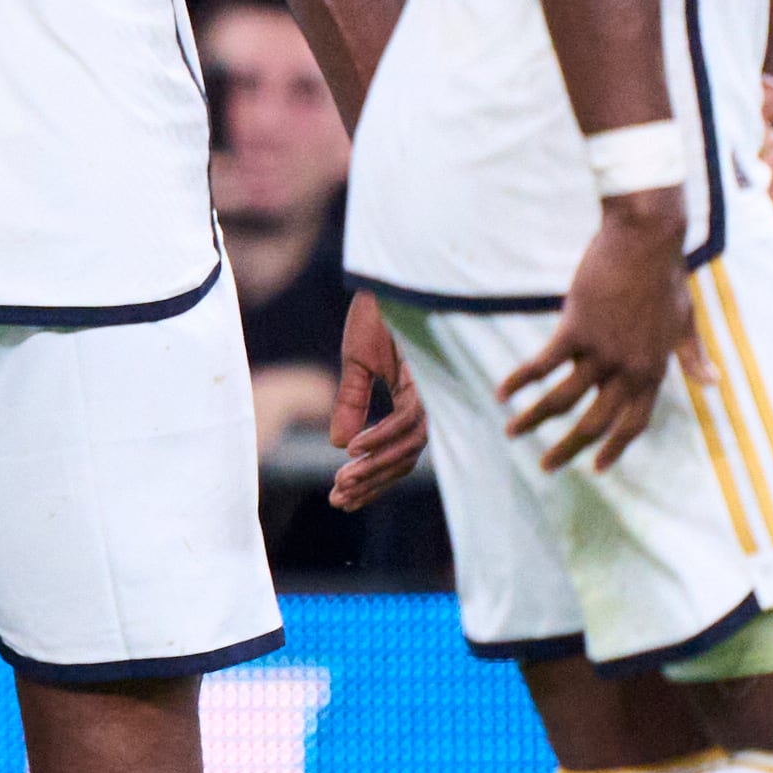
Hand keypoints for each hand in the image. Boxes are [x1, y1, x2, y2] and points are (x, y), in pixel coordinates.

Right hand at [325, 290, 431, 508]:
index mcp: (418, 398)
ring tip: (343, 481)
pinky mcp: (430, 376)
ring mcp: (435, 390)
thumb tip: (338, 445)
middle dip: (372, 482)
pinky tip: (354, 448)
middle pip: (406, 456)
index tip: (342, 497)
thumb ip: (352, 402)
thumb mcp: (358, 361)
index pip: (398, 451)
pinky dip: (380, 435)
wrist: (395, 272)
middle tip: (338, 500)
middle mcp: (432, 399)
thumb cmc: (381, 310)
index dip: (372, 477)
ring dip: (374, 465)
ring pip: (409, 444)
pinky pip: (407, 418)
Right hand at [503, 194, 689, 473]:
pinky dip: (520, 381)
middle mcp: (627, 369)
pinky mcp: (576, 328)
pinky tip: (501, 393)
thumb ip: (693, 356)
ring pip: (562, 399)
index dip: (615, 449)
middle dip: (568, 449)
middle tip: (546, 467)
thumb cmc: (666, 277)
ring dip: (534, 420)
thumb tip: (713, 383)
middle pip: (595, 423)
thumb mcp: (685, 321)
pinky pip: (542, 364)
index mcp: (654, 370)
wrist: (646, 241)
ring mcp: (601, 351)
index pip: (634, 423)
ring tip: (512, 432)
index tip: (597, 468)